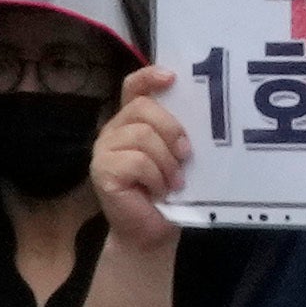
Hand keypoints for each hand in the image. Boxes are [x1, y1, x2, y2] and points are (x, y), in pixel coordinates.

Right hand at [92, 63, 191, 244]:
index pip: (133, 86)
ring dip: (167, 161)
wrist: (151, 230)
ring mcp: (103, 150)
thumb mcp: (177, 152)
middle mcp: (113, 130)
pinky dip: (156, 177)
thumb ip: (177, 130)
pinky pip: (137, 161)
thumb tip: (204, 108)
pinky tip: (160, 190)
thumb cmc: (169, 188)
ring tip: (174, 181)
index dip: (149, 76)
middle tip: (186, 155)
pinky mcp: (101, 171)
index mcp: (132, 120)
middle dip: (172, 130)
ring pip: (143, 135)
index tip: (172, 78)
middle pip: (143, 108)